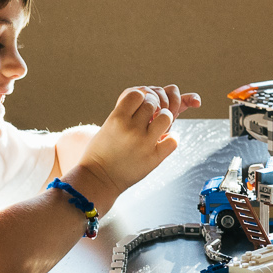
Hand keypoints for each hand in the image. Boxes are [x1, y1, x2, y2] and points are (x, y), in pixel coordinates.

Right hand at [71, 85, 196, 207]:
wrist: (98, 179)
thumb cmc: (102, 150)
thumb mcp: (108, 126)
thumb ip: (127, 112)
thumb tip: (148, 93)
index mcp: (116, 118)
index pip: (138, 94)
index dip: (141, 97)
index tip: (139, 105)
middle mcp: (131, 129)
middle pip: (153, 103)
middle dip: (153, 106)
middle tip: (149, 116)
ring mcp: (143, 143)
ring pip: (166, 117)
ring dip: (165, 118)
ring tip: (158, 126)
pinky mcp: (153, 158)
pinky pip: (173, 140)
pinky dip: (171, 137)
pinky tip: (163, 140)